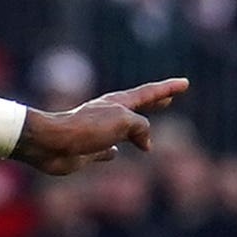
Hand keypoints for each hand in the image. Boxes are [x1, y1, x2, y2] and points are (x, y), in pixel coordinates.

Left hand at [12, 78, 188, 175]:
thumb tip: (145, 143)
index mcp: (118, 104)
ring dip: (136, 132)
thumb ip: (141, 128)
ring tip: (144, 137)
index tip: (185, 83)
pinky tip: (114, 153)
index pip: (149, 93)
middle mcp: (109, 115)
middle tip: (169, 97)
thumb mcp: (123, 122)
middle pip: (138, 107)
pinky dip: (113, 151)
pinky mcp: (87, 150)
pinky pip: (106, 150)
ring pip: (124, 131)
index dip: (168, 88)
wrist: (52, 144)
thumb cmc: (87, 128)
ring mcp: (98, 133)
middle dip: (154, 102)